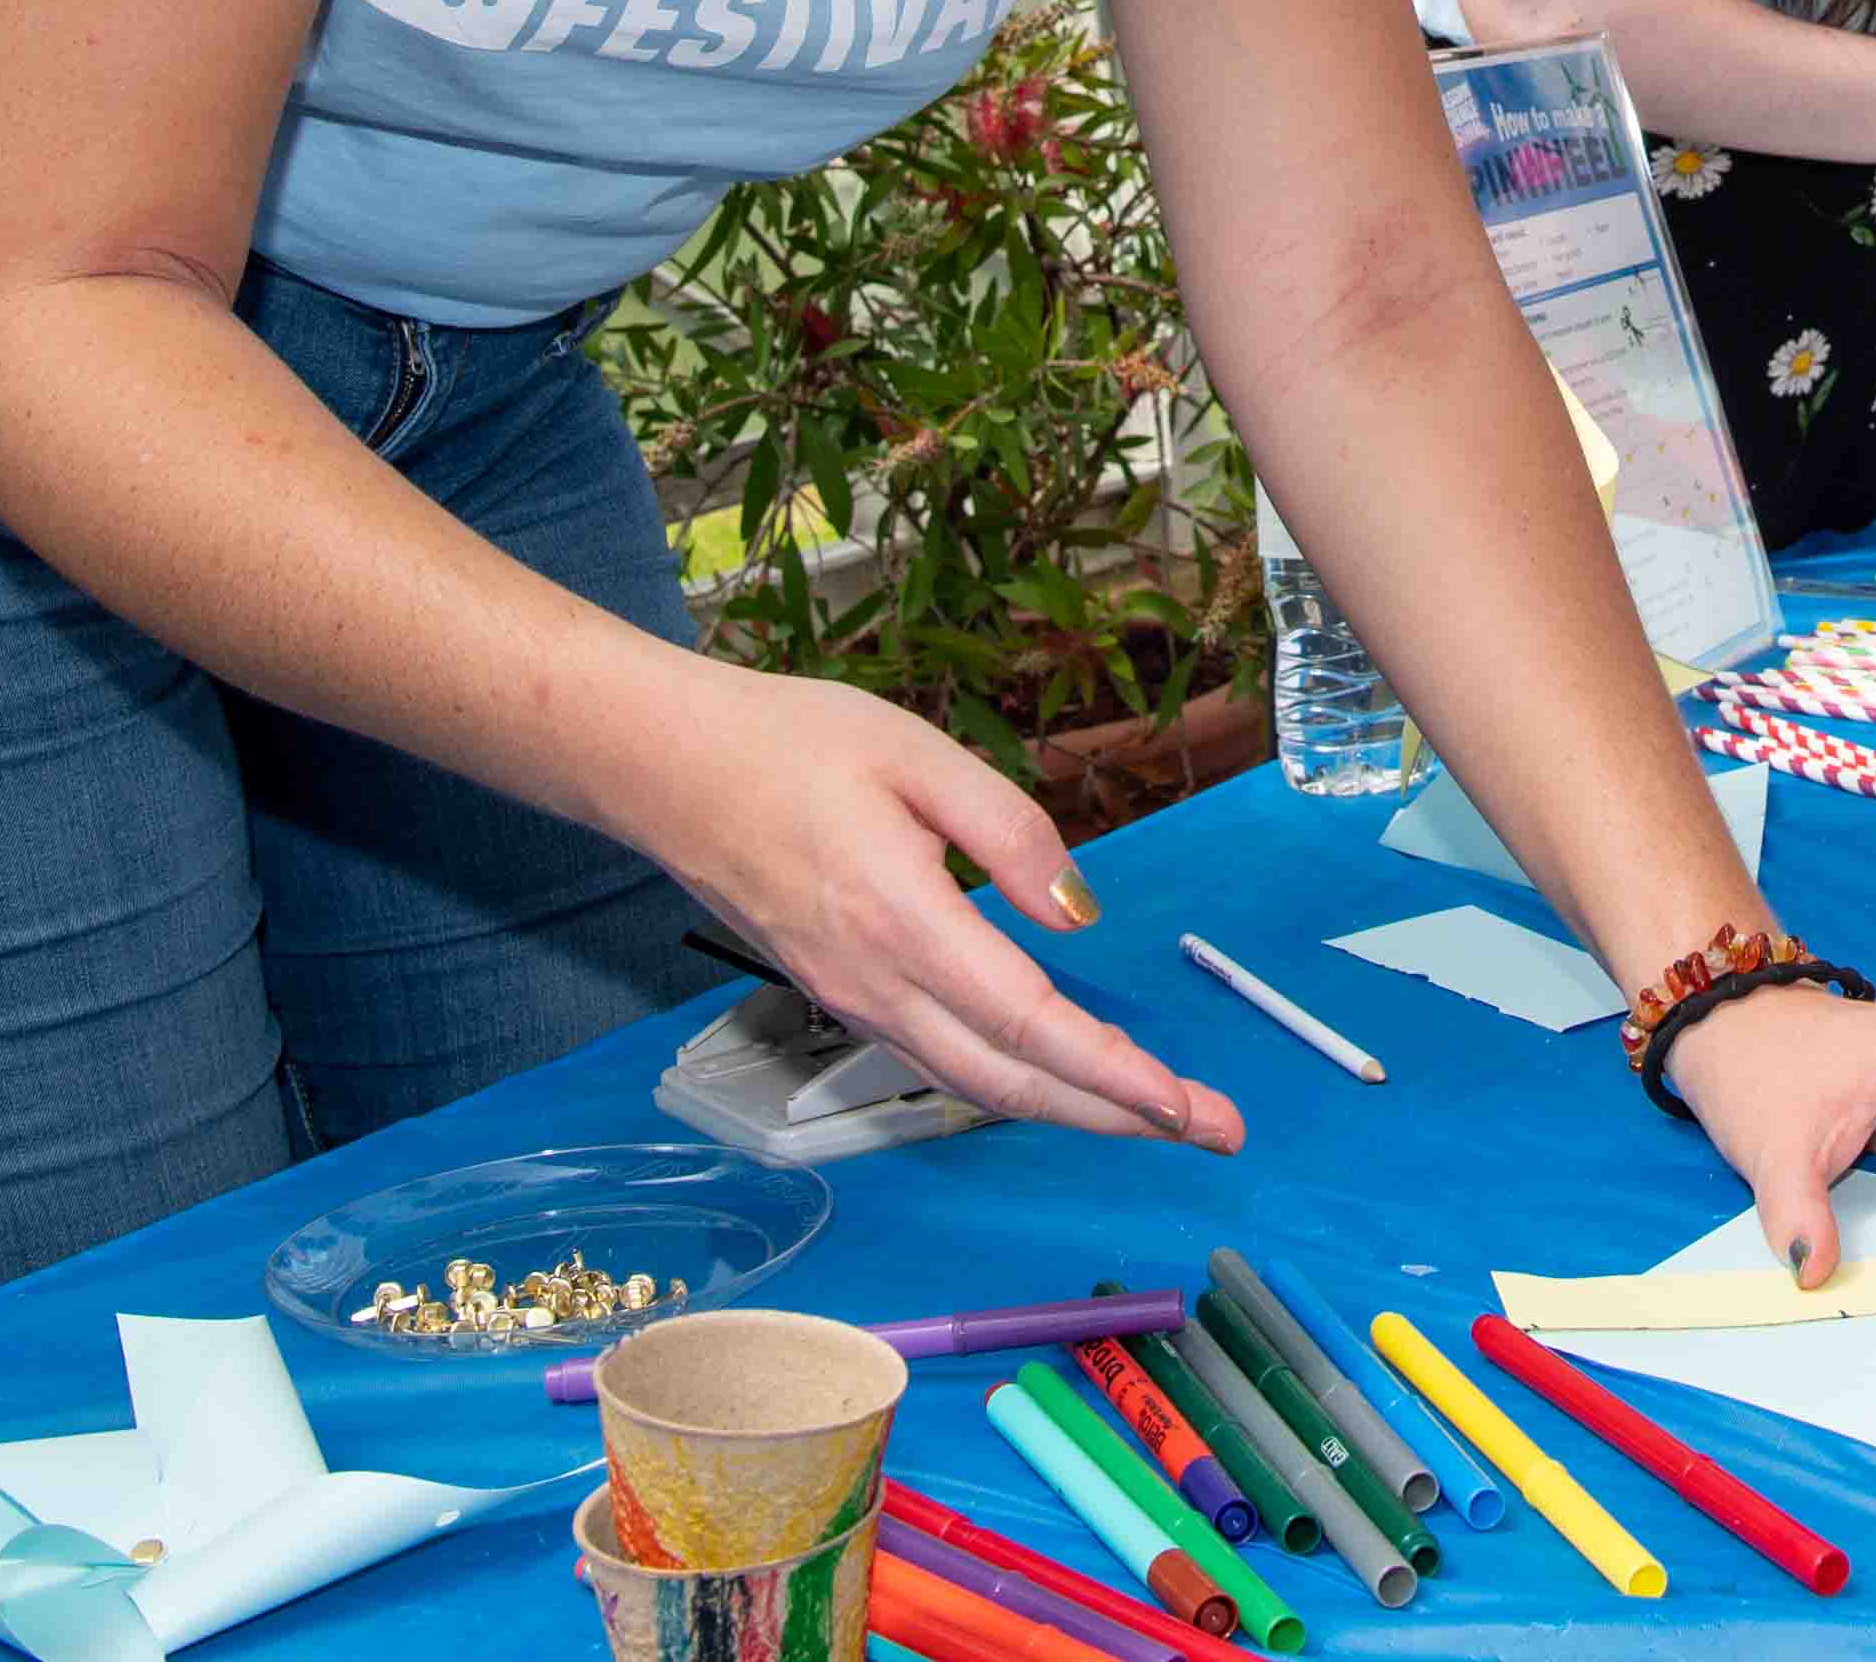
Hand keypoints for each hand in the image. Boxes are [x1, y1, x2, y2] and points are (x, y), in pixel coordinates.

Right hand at [626, 662, 1241, 1149]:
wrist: (662, 767)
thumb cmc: (787, 742)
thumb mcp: (916, 754)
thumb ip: (1010, 834)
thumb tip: (1081, 914)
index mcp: (902, 920)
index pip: (1030, 1022)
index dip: (1114, 1073)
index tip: (1186, 1104)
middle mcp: (875, 984)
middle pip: (1013, 1084)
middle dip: (1120, 1116)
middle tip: (1213, 1132)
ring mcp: (851, 1000)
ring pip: (977, 1087)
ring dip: (1072, 1109)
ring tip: (1157, 1115)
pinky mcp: (837, 994)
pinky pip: (938, 1064)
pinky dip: (1012, 1086)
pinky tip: (1058, 1079)